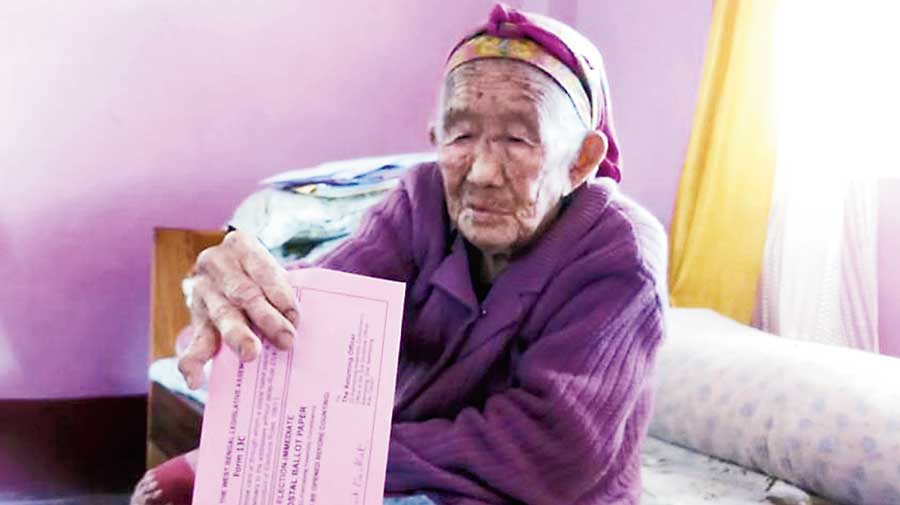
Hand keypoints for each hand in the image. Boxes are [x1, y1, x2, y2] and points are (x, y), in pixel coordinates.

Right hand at [177, 230, 298, 388]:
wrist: (227, 270)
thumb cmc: (260, 275)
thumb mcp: (271, 270)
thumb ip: (283, 291)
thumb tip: (303, 323)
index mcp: (241, 246)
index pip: (263, 270)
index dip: (279, 293)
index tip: (295, 316)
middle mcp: (216, 264)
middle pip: (243, 293)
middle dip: (266, 318)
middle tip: (286, 340)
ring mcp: (202, 290)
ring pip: (221, 315)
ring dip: (237, 337)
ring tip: (251, 355)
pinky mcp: (195, 316)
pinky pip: (193, 339)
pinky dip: (192, 361)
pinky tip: (195, 379)